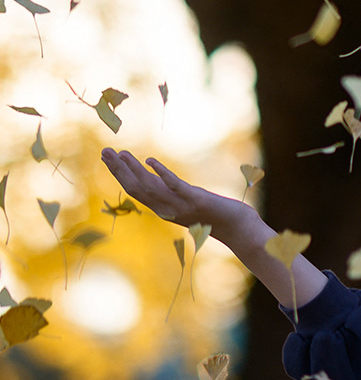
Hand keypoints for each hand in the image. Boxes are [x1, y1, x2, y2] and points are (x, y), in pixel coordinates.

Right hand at [100, 148, 251, 241]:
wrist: (237, 228)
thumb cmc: (215, 215)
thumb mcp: (187, 202)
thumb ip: (171, 192)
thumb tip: (154, 177)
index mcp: (164, 209)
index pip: (135, 190)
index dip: (119, 174)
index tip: (108, 158)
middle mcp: (167, 209)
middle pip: (136, 188)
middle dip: (118, 170)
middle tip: (104, 152)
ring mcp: (181, 205)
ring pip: (150, 187)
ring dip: (133, 169)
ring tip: (121, 153)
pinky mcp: (196, 200)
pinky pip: (175, 186)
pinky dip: (161, 173)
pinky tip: (150, 161)